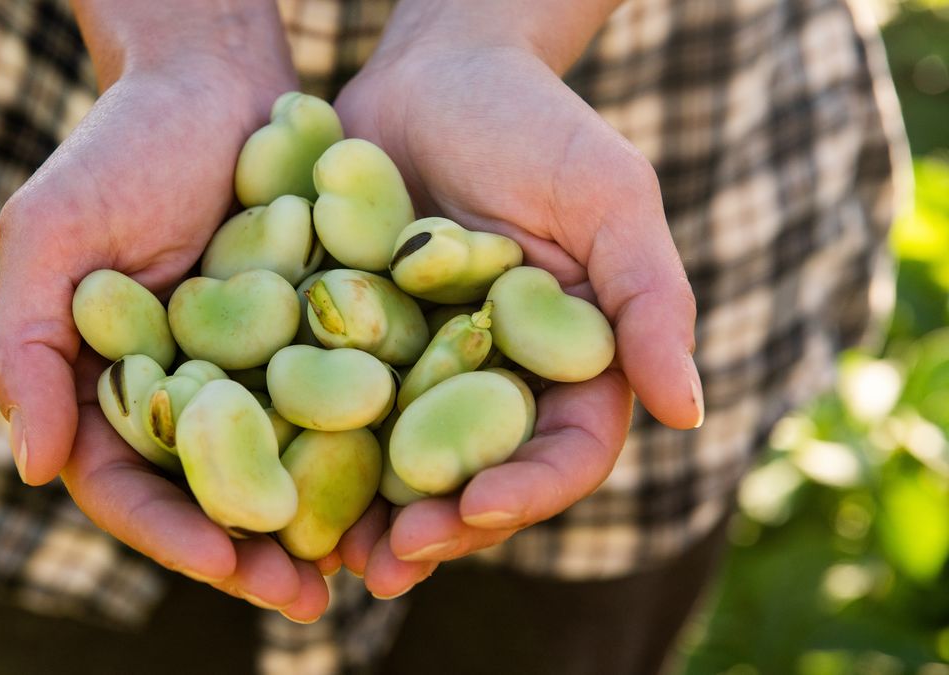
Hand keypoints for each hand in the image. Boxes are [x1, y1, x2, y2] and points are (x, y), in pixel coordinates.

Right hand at [0, 6, 330, 621]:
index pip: (127, 482)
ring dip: (317, 523)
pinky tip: (404, 486)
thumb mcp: (51, 235)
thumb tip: (33, 470)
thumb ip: (29, 348)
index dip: (169, 530)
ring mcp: (251, 370)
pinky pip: (341, 407)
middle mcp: (182, 391)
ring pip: (283, 466)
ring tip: (363, 571)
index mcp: (109, 386)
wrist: (215, 80)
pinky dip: (367, 451)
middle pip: (212, 492)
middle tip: (303, 598)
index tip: (222, 563)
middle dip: (252, 551)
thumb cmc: (119, 147)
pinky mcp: (315, 339)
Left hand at [332, 26, 702, 596]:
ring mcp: (419, 366)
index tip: (476, 508)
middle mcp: (493, 378)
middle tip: (388, 564)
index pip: (562, 450)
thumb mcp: (608, 199)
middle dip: (438, 525)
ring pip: (397, 462)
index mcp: (568, 362)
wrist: (432, 69)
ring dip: (366, 515)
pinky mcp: (352, 342)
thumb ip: (647, 300)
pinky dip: (306, 448)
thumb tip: (687, 413)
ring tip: (324, 558)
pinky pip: (330, 408)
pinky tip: (272, 479)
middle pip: (474, 475)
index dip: (526, 490)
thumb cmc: (534, 123)